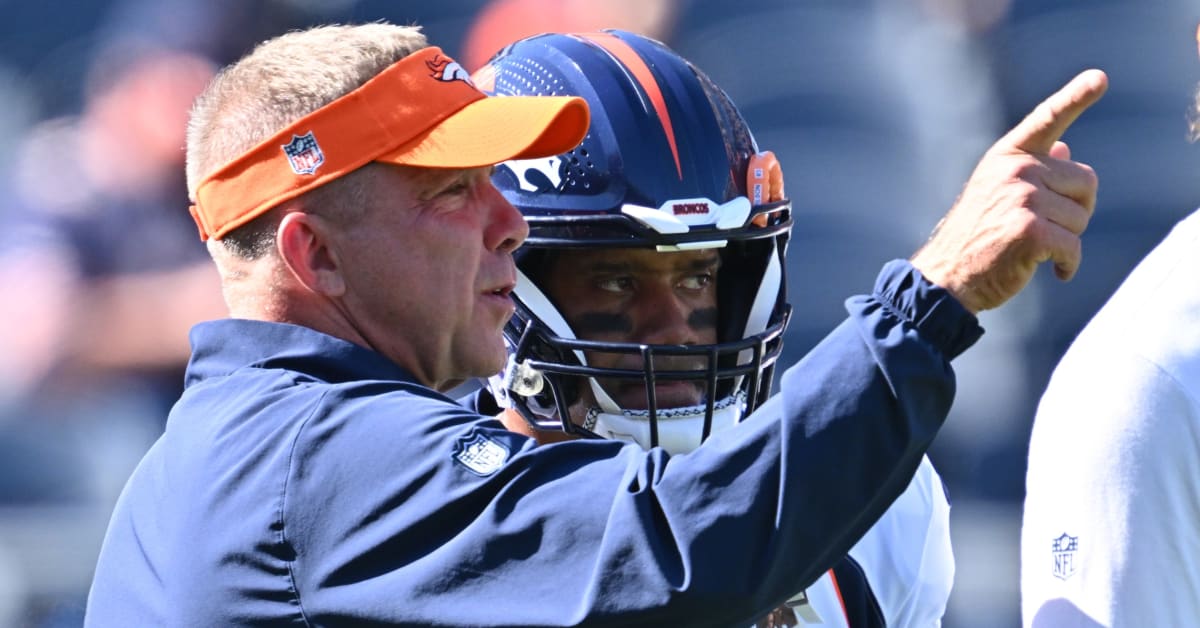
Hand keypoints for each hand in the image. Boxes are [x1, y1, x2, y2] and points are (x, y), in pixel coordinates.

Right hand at [910, 69, 1107, 313]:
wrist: (946, 277)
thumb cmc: (975, 236)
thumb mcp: (997, 193)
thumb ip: (1033, 170)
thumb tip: (1066, 149)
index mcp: (1007, 156)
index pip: (1047, 119)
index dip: (1076, 96)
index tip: (1100, 78)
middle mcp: (1015, 170)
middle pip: (1085, 182)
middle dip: (1075, 211)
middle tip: (1047, 230)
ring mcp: (1021, 198)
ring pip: (1081, 217)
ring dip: (1067, 241)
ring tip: (1034, 249)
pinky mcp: (1029, 230)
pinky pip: (1074, 245)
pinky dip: (1069, 264)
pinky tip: (1054, 271)